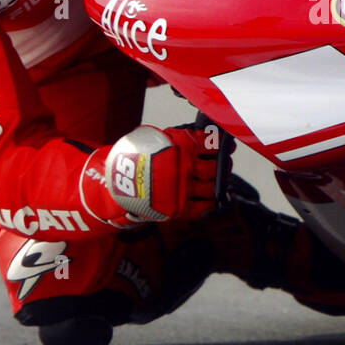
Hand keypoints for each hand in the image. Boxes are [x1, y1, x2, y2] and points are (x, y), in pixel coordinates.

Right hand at [99, 124, 221, 225]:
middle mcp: (185, 167)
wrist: (117, 181)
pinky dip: (211, 202)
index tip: (228, 147)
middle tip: (225, 164)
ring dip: (219, 183)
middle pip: (215, 168)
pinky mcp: (178, 207)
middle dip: (223, 166)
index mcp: (181, 147)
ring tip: (219, 180)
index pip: (211, 144)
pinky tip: (211, 197)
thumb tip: (201, 138)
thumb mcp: (156, 137)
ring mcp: (183, 189)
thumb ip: (178, 137)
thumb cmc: (136, 157)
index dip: (222, 145)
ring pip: (212, 187)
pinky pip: (203, 207)